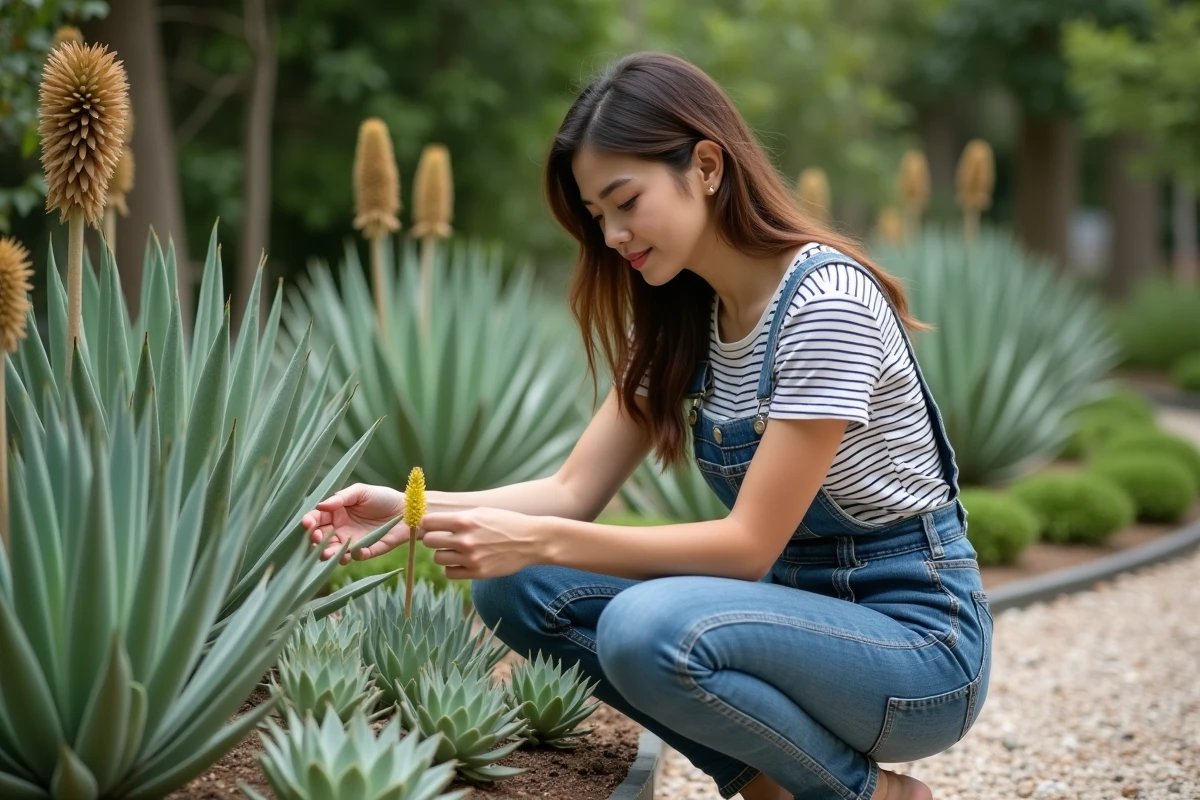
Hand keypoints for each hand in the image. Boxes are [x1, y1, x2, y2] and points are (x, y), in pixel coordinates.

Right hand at [302, 482, 408, 563]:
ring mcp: (352, 543)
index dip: (309, 522)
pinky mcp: (367, 551)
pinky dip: (354, 556)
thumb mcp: (361, 492)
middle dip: (314, 540)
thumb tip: (321, 506)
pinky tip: (355, 551)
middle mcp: (340, 530)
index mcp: (336, 514)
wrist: (408, 509)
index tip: (307, 523)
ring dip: (328, 554)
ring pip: (334, 552)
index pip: (316, 519)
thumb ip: (341, 497)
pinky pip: (356, 557)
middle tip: (315, 538)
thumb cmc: (382, 497)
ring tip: (328, 552)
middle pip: (320, 539)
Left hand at [421, 508, 546, 579]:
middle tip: (445, 538)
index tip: (432, 525)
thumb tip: (430, 523)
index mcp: (465, 520)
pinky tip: (462, 561)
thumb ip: (457, 517)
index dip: (427, 523)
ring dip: (444, 554)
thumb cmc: (505, 522)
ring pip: (438, 558)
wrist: (531, 540)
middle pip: (430, 541)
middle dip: (435, 539)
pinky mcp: (477, 573)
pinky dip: (452, 567)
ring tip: (457, 549)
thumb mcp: (481, 512)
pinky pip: (449, 573)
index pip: (428, 523)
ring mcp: (471, 558)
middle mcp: (465, 540)